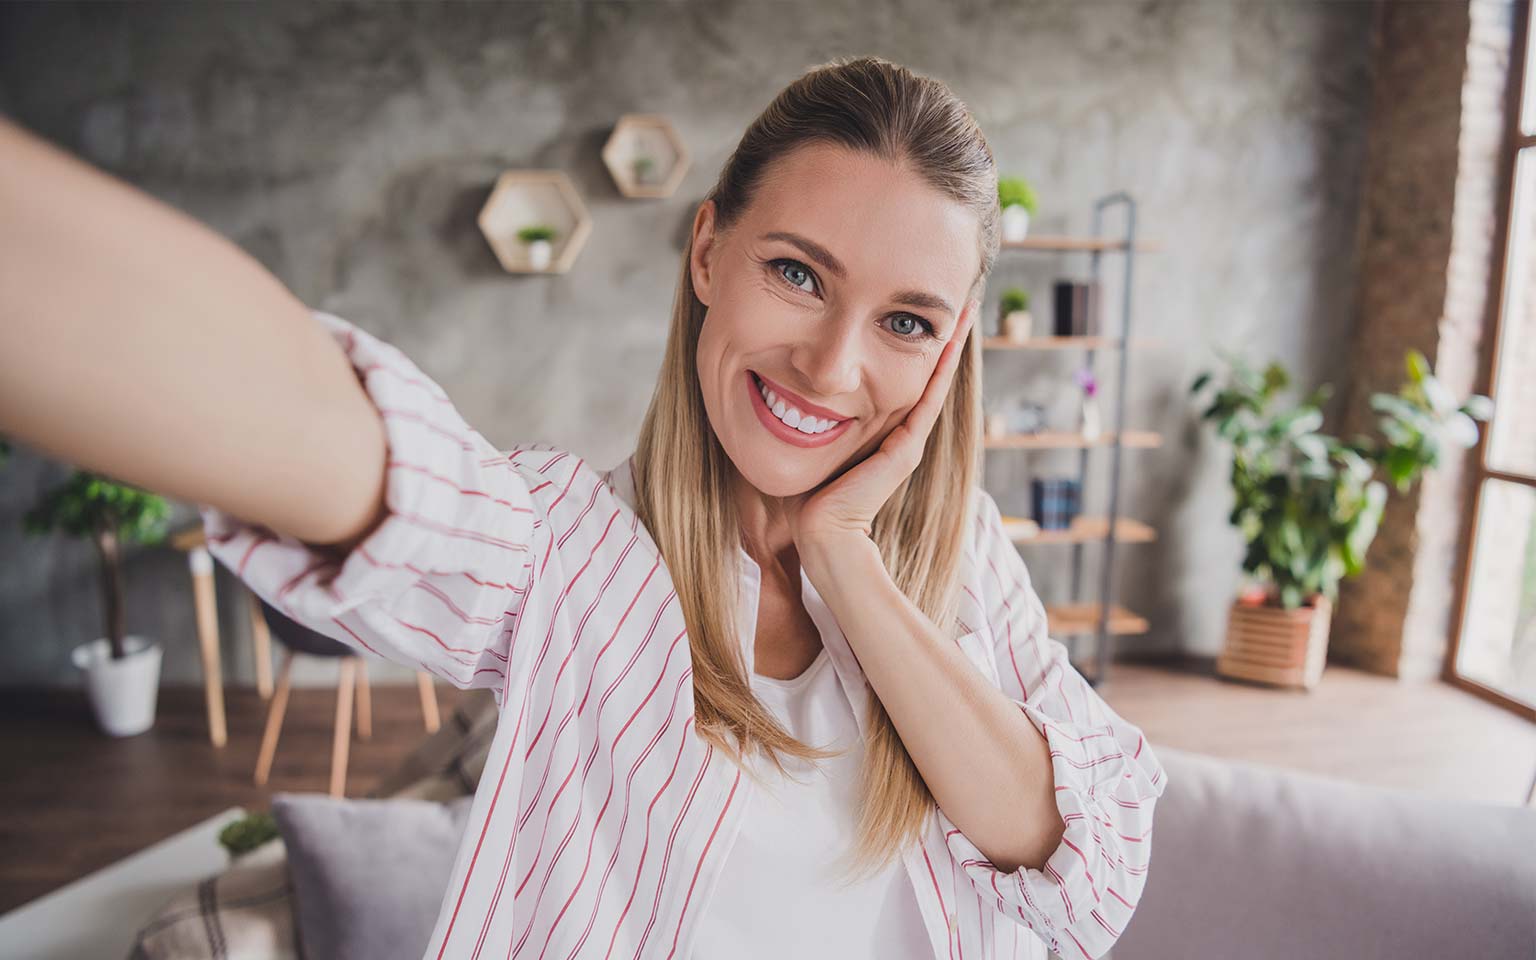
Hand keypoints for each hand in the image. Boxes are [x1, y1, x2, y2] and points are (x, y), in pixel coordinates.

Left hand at [786, 298, 976, 553]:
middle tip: (958, 294)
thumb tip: (782, 380)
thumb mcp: (806, 439)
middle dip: (937, 333)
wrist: (819, 533)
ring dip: (948, 343)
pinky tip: (949, 338)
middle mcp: (900, 433)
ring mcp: (908, 441)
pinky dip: (940, 369)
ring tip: (965, 306)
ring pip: (933, 381)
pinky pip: (927, 399)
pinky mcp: (906, 450)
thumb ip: (807, 414)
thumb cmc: (805, 495)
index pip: (902, 376)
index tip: (920, 307)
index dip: (910, 341)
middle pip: (923, 373)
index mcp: (880, 431)